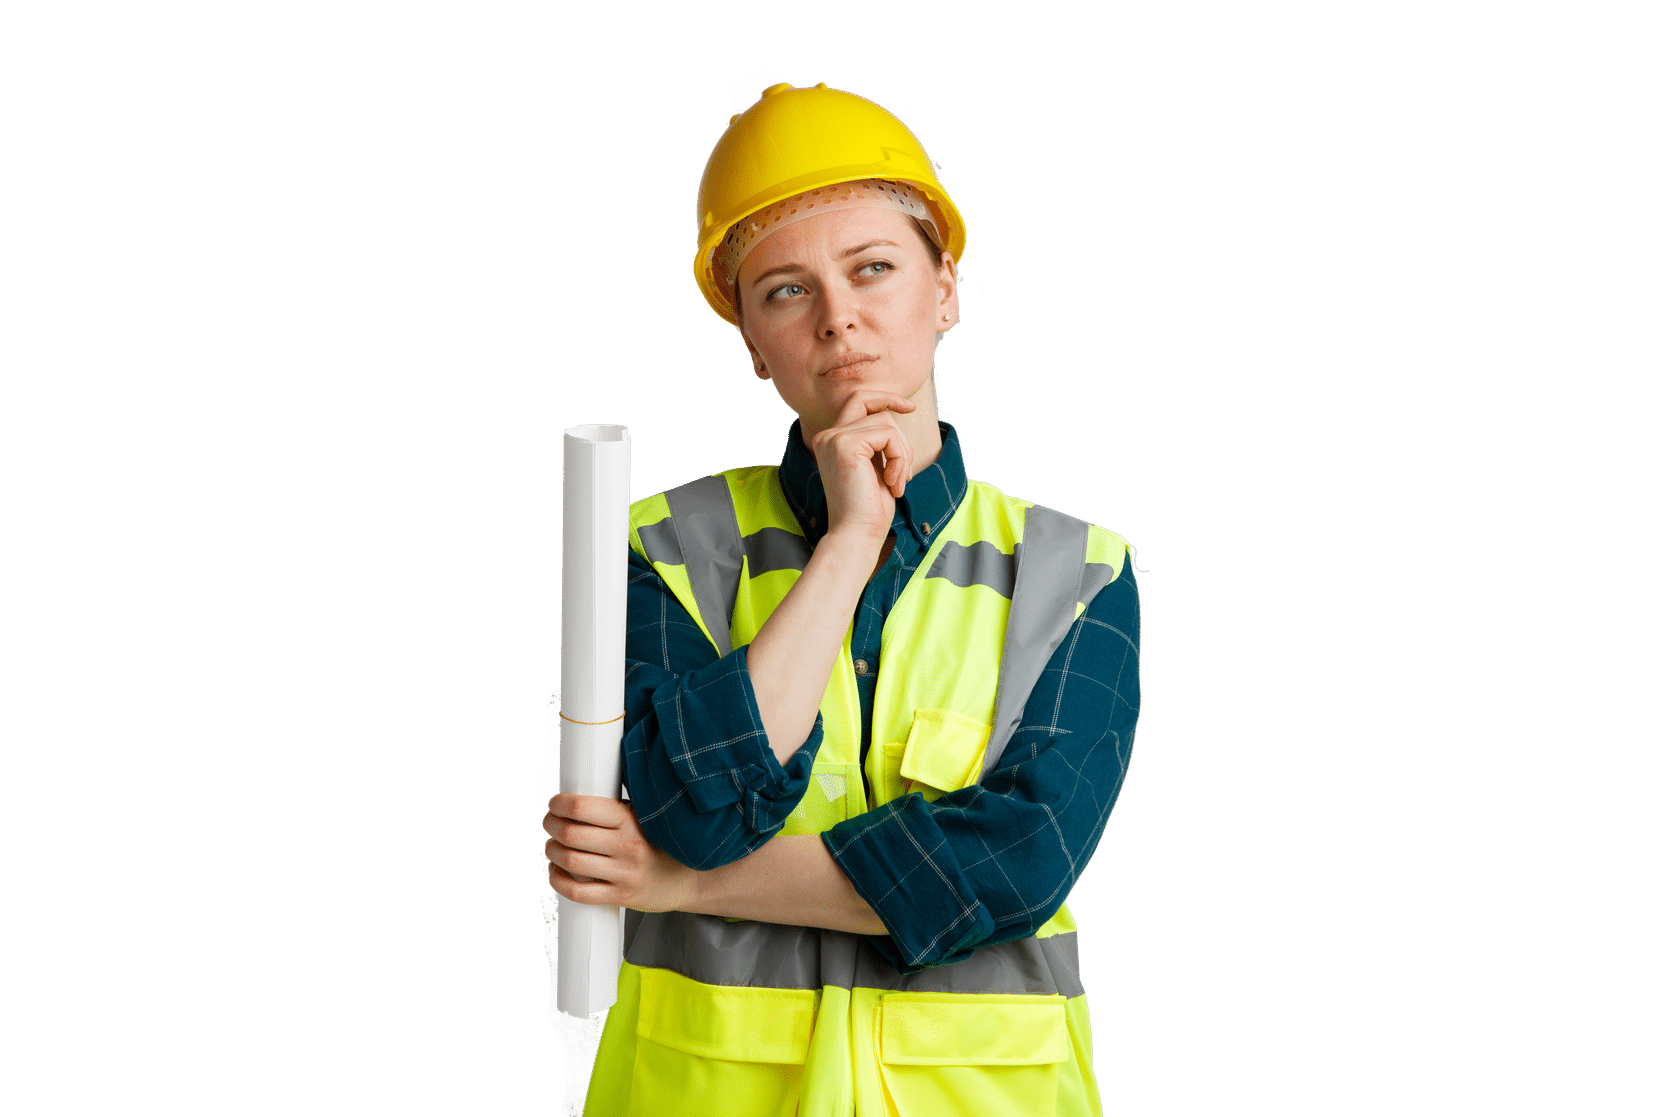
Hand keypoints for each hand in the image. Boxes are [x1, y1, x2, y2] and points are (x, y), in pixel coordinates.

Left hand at [543, 793, 697, 912]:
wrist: (687, 879)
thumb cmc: (658, 843)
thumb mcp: (643, 817)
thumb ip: (613, 810)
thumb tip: (573, 798)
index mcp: (631, 820)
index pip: (582, 808)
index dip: (560, 805)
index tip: (556, 804)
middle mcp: (627, 846)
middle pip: (571, 834)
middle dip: (552, 826)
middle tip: (550, 823)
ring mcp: (624, 874)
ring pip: (571, 862)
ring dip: (552, 851)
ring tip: (553, 846)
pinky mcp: (621, 897)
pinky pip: (578, 892)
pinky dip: (558, 880)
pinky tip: (557, 871)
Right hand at [808, 390, 915, 543]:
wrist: (857, 535)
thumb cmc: (869, 510)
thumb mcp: (876, 467)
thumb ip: (878, 442)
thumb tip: (894, 415)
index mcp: (831, 441)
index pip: (857, 401)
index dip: (883, 398)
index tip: (909, 407)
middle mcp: (827, 436)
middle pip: (870, 403)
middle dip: (895, 412)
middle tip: (910, 437)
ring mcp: (834, 439)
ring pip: (886, 423)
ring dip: (902, 453)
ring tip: (898, 482)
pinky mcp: (845, 445)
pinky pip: (888, 436)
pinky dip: (900, 459)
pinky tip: (893, 483)